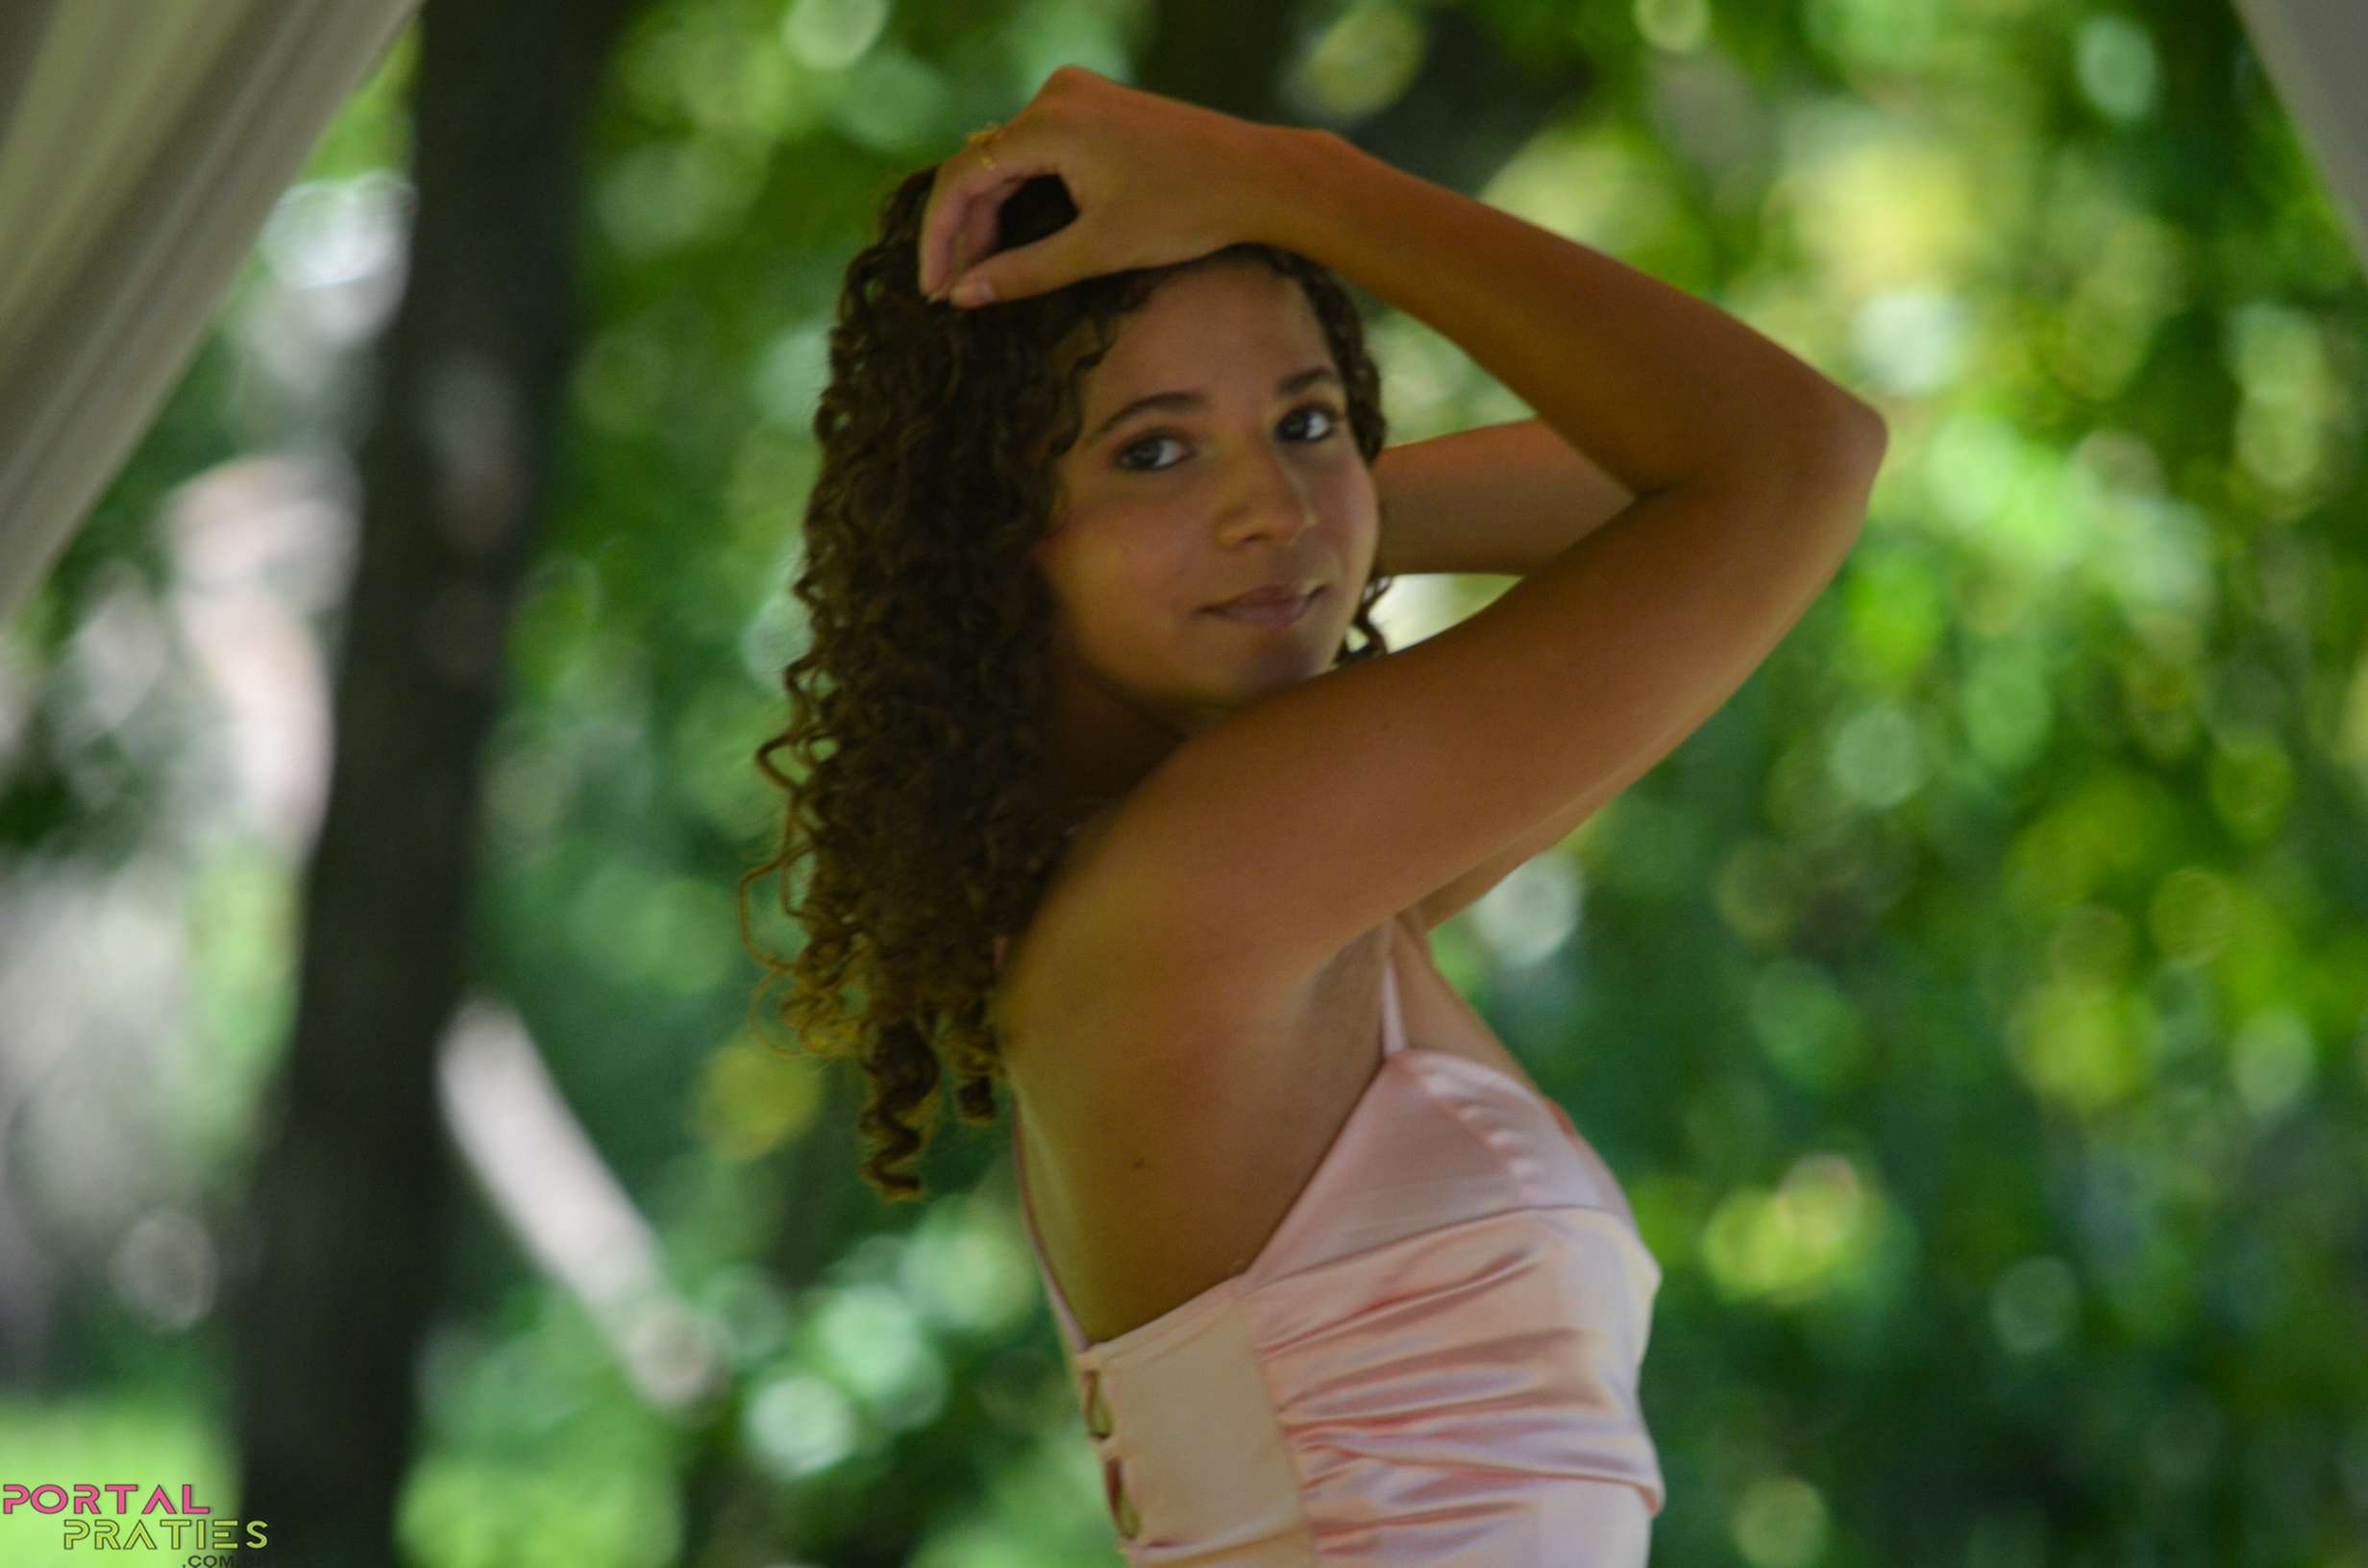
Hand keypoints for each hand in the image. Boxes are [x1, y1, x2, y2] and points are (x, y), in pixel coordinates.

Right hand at [916, 65, 1285, 305]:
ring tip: (979, 275)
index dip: (940, 238)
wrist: (1260, 176)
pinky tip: (1013, 240)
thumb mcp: (1099, 249)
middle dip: (965, 232)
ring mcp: (1078, 95)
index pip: (963, 178)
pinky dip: (1023, 195)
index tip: (933, 290)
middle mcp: (1056, 95)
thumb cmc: (1187, 211)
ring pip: (1010, 161)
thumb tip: (963, 296)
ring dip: (992, 216)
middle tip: (954, 293)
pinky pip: (1038, 151)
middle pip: (983, 167)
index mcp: (1049, 122)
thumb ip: (1024, 272)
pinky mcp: (1097, 107)